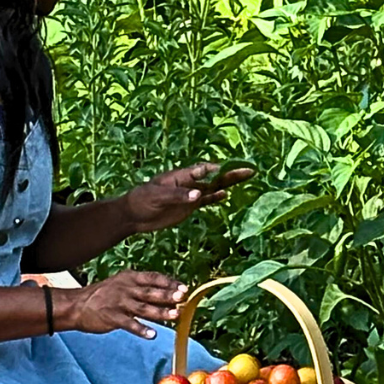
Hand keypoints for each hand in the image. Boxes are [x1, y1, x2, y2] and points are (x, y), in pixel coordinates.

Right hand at [65, 270, 184, 339]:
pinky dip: (141, 329)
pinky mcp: (111, 317)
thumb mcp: (121, 284)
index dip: (169, 282)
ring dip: (160, 312)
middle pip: (150, 292)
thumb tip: (168, 294)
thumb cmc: (103, 295)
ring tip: (175, 315)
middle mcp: (125, 288)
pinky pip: (129, 324)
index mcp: (129, 278)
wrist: (77, 305)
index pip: (153, 278)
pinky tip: (152, 334)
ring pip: (143, 308)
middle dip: (167, 295)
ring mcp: (118, 303)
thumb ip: (142, 288)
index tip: (184, 287)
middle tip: (182, 298)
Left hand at [124, 162, 254, 233]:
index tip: (231, 168)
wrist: (134, 215)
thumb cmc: (142, 200)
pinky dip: (216, 198)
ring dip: (228, 183)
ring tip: (245, 178)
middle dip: (231, 174)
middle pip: (214, 177)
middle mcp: (189, 183)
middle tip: (249, 170)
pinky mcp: (188, 205)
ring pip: (213, 187)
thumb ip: (179, 196)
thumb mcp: (158, 197)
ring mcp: (190, 194)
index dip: (218, 169)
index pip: (203, 170)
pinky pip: (206, 200)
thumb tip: (198, 195)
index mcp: (181, 176)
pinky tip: (226, 196)